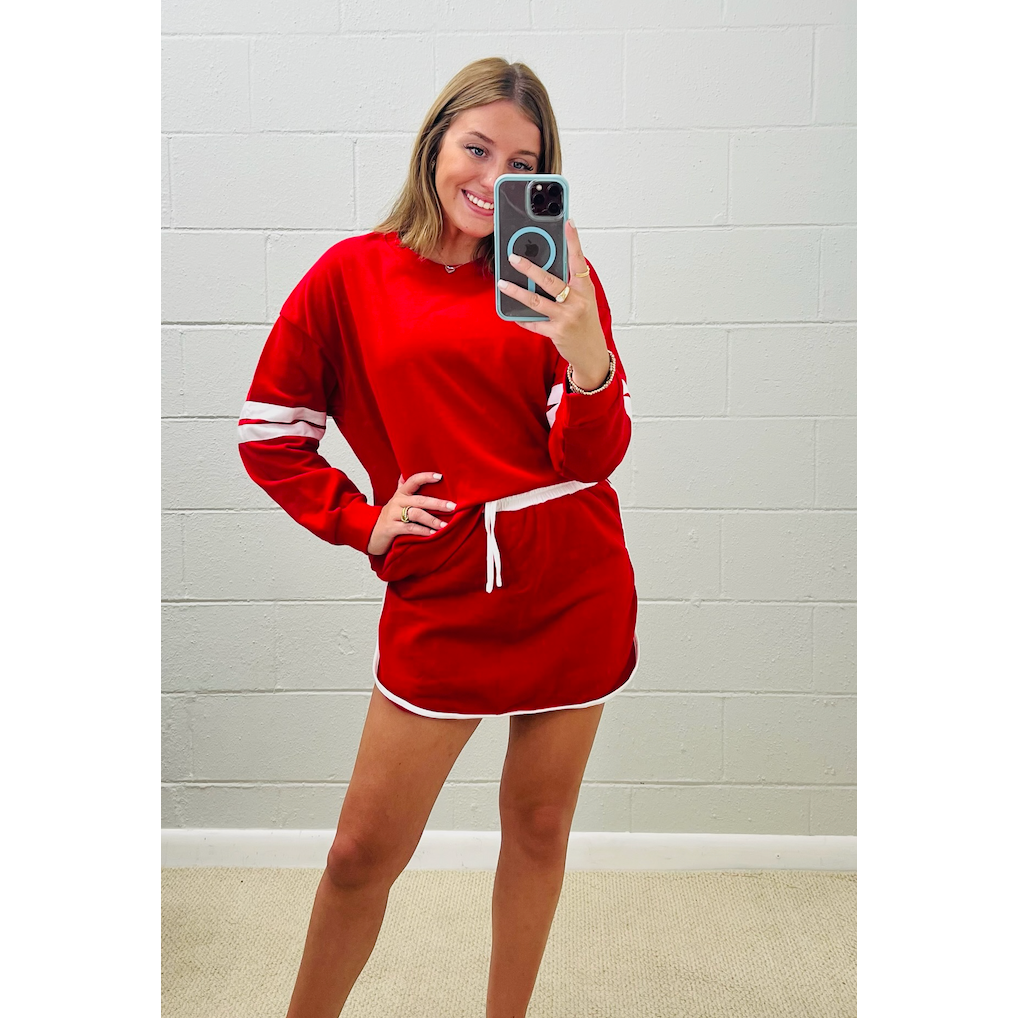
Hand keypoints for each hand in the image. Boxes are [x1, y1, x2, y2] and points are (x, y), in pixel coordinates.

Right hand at [367, 472, 455, 556]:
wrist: (372, 533)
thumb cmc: (390, 516)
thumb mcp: (397, 500)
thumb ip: (403, 486)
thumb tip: (408, 472)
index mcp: (401, 493)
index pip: (413, 480)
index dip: (426, 477)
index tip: (440, 476)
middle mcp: (397, 501)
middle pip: (420, 500)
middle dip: (437, 503)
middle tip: (452, 506)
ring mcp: (393, 515)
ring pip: (416, 514)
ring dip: (432, 520)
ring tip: (445, 525)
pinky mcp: (391, 528)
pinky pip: (410, 528)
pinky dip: (423, 531)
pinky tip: (433, 534)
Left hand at [496, 219, 610, 387]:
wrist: (592, 352)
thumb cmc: (586, 322)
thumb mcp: (583, 299)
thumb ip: (569, 284)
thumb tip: (545, 267)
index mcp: (585, 289)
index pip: (578, 260)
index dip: (573, 241)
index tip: (568, 222)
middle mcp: (577, 301)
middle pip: (550, 280)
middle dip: (529, 268)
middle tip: (513, 257)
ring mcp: (566, 317)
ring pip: (536, 301)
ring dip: (516, 291)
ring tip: (502, 283)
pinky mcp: (556, 332)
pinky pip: (533, 322)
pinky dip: (522, 317)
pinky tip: (512, 313)